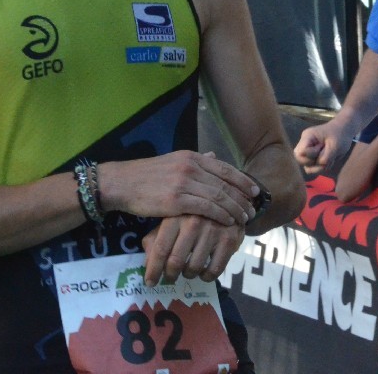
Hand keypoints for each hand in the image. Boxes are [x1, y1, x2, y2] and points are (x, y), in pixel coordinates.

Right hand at [101, 151, 257, 228]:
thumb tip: (213, 156)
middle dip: (242, 197)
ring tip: (244, 218)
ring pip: (218, 196)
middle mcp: (190, 167)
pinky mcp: (176, 200)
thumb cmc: (147, 175)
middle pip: (225, 183)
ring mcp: (183, 183)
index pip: (224, 168)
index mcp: (190, 157)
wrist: (122, 183)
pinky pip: (206, 208)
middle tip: (253, 209)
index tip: (255, 191)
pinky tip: (227, 222)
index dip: (242, 180)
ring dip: (235, 208)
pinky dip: (221, 215)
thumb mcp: (173, 161)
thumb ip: (195, 161)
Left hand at [143, 215, 244, 284]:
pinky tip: (203, 272)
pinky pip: (214, 269)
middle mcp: (193, 224)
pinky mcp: (229, 240)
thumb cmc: (193, 211)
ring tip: (187, 271)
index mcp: (175, 217)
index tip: (150, 283)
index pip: (160, 249)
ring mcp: (212, 232)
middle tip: (169, 278)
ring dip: (188, 274)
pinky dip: (206, 276)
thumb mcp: (171, 218)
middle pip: (176, 261)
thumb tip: (148, 264)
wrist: (227, 197)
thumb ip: (156, 238)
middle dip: (170, 275)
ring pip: (194, 267)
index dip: (153, 269)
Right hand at [294, 120, 351, 175]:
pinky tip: (329, 160)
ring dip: (319, 167)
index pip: (301, 151)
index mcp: (307, 136)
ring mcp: (308, 152)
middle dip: (314, 163)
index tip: (322, 148)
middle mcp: (304, 144)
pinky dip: (321, 167)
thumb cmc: (340, 135)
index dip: (311, 154)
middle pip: (300, 160)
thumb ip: (326, 156)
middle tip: (326, 156)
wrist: (344, 132)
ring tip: (330, 158)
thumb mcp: (335, 145)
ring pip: (307, 167)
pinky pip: (313, 168)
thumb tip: (319, 164)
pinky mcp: (312, 158)